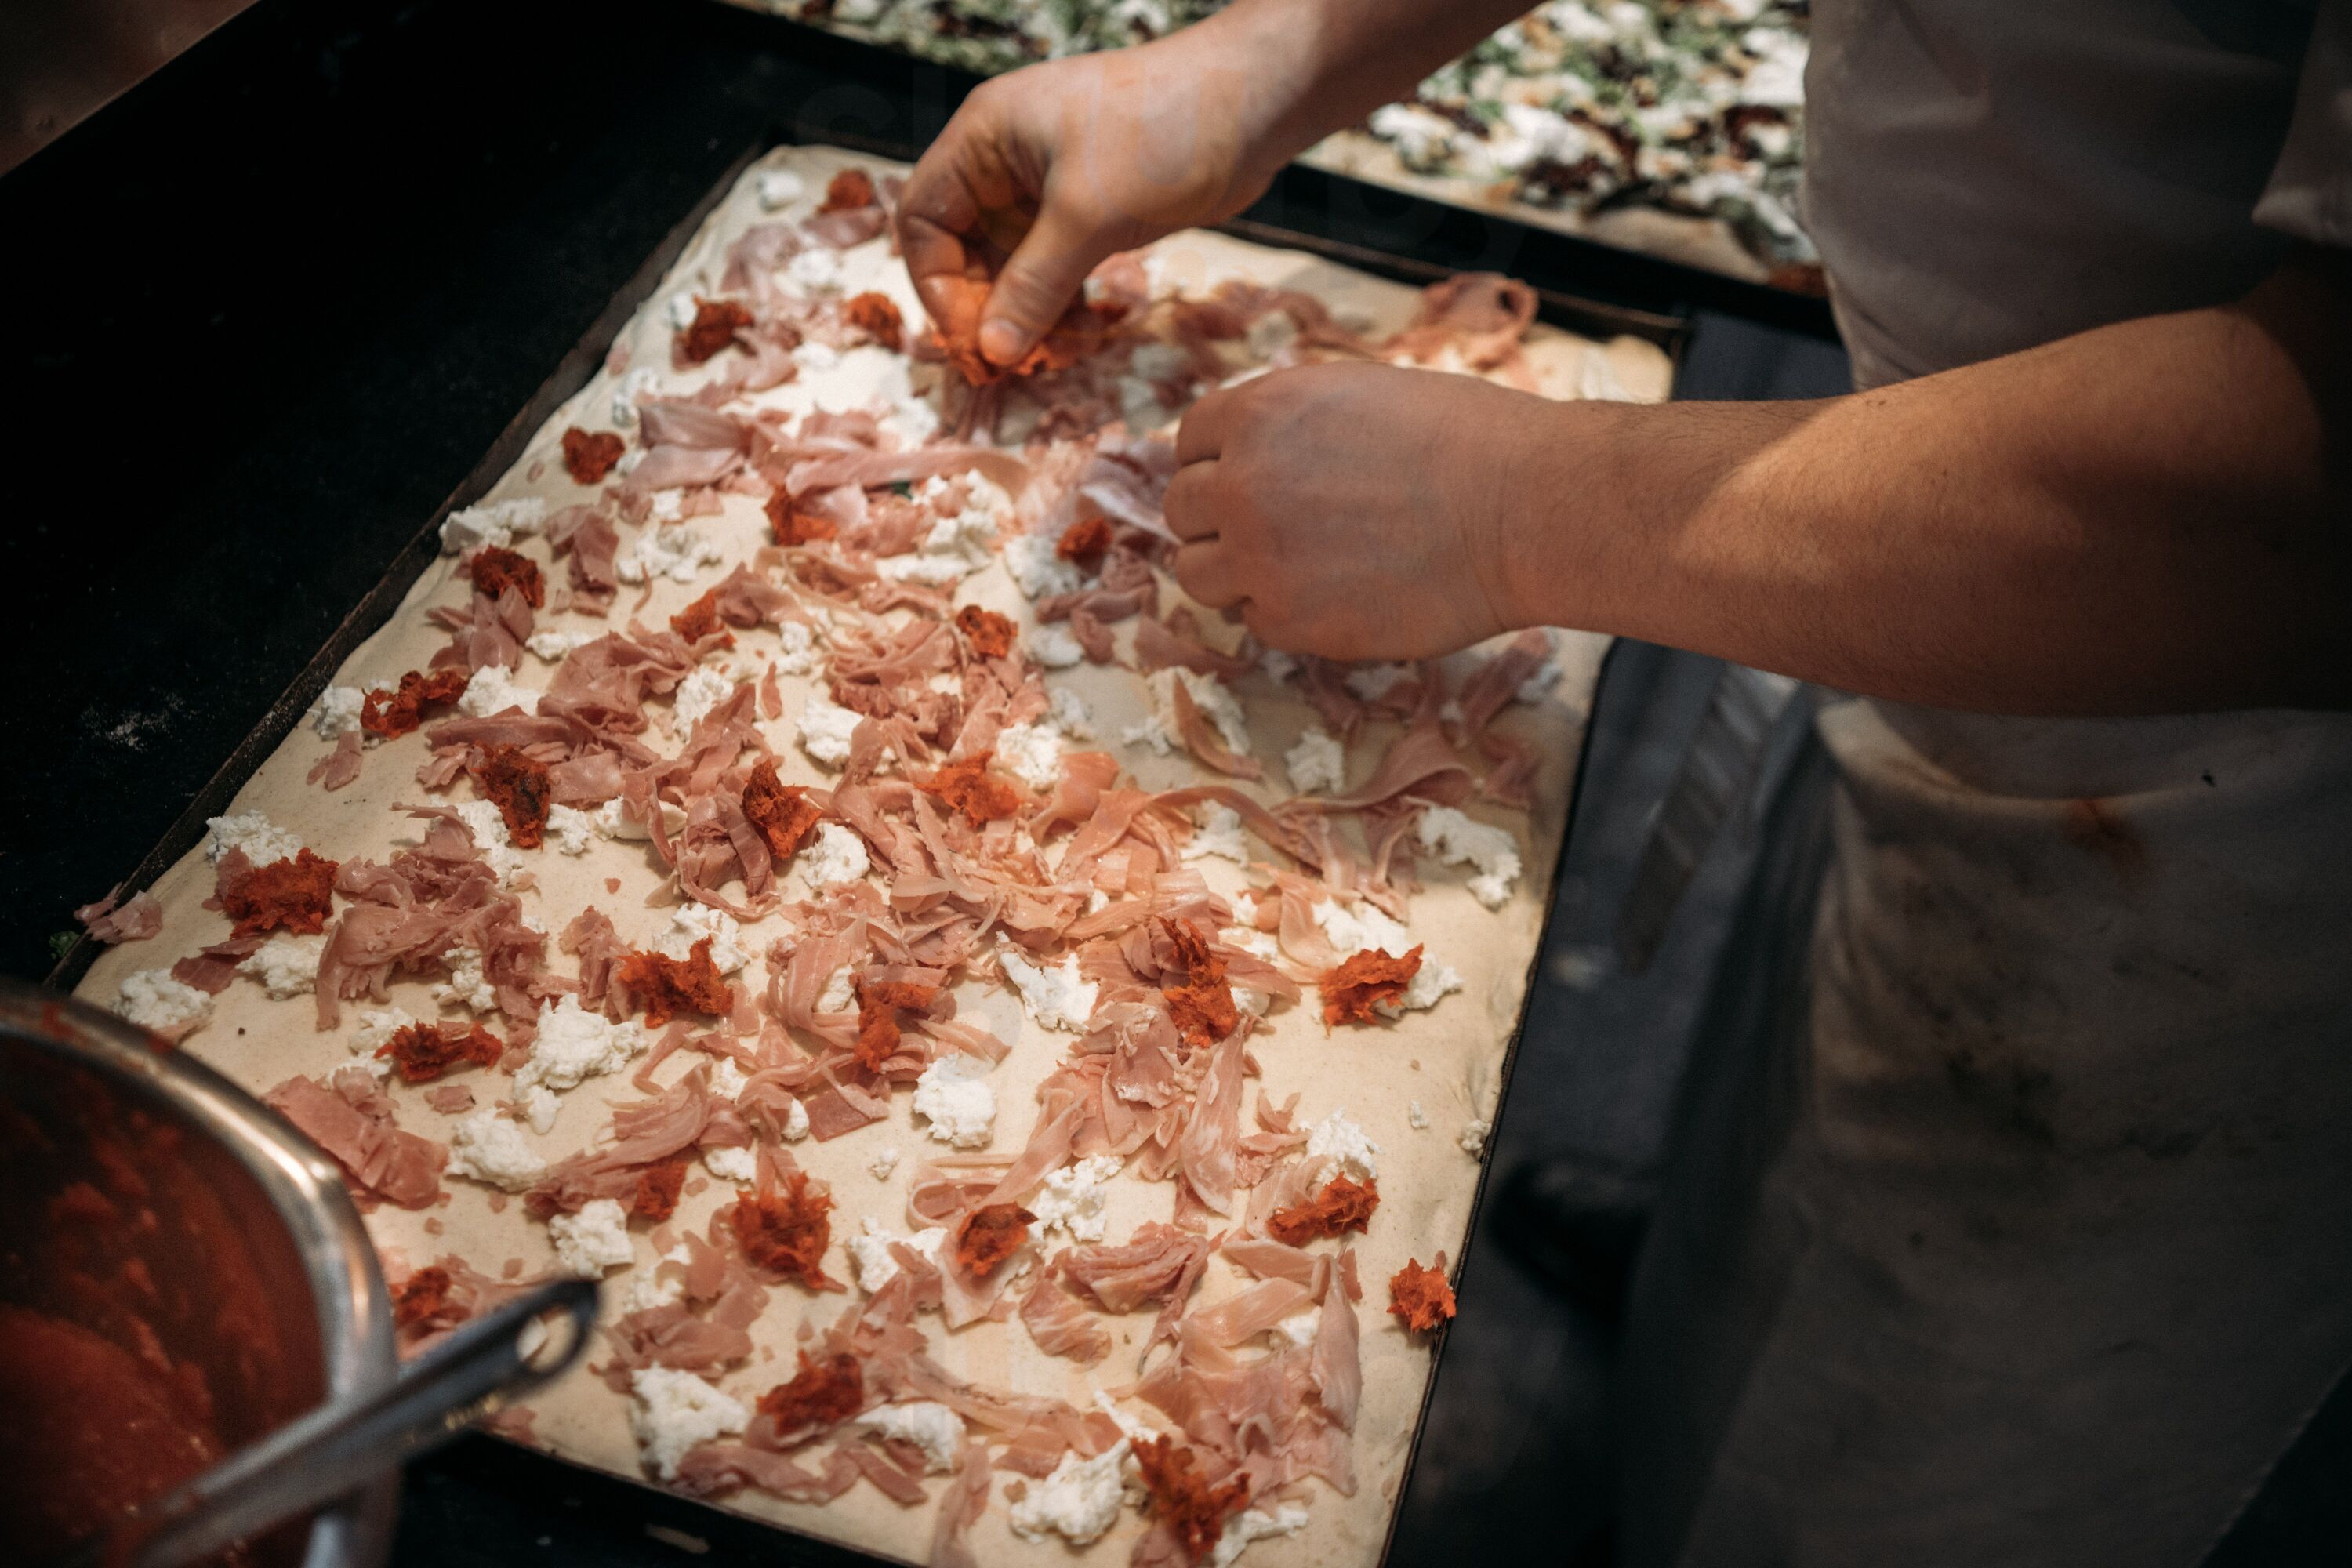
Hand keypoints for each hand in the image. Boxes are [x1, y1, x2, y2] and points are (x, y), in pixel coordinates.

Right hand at [896, 33, 1291, 366]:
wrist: (1253, 104)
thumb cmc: (1163, 133)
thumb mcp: (1088, 216)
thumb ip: (1033, 287)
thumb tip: (992, 351)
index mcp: (984, 138)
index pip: (922, 219)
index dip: (936, 286)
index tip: (972, 340)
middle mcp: (1005, 161)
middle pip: (963, 250)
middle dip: (984, 310)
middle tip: (1012, 365)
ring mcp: (1048, 186)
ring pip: (1010, 267)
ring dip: (1024, 316)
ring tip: (1051, 357)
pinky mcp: (1089, 209)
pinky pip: (1052, 268)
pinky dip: (1059, 305)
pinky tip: (1079, 335)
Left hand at [1167, 361, 1548, 659]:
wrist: (1522, 508)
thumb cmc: (1467, 440)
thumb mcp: (1359, 395)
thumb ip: (1290, 424)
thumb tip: (1250, 455)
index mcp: (1259, 413)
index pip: (1190, 442)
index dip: (1217, 463)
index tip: (1246, 481)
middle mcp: (1243, 483)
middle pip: (1182, 510)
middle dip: (1218, 519)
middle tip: (1272, 530)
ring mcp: (1260, 558)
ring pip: (1197, 574)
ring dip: (1235, 572)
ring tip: (1297, 567)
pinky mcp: (1290, 622)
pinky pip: (1253, 621)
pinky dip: (1283, 614)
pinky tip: (1339, 594)